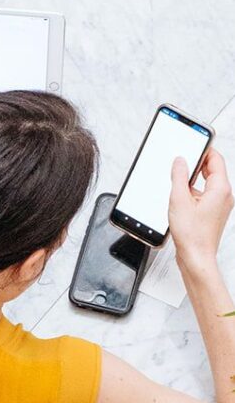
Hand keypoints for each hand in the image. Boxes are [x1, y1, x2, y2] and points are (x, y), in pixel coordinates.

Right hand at [168, 148, 233, 270]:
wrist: (196, 258)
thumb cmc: (192, 235)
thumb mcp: (179, 200)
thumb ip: (179, 176)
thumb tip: (180, 161)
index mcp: (221, 189)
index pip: (216, 159)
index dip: (203, 149)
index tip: (192, 144)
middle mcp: (224, 196)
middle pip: (213, 170)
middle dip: (197, 165)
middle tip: (181, 163)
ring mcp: (220, 206)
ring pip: (207, 184)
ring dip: (193, 182)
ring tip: (178, 186)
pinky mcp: (213, 214)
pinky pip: (204, 196)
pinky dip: (193, 194)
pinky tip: (180, 201)